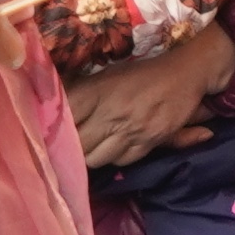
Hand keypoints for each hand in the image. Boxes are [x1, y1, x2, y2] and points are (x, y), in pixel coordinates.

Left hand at [68, 23, 234, 166]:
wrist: (186, 73)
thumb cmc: (141, 73)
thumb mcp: (107, 77)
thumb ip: (81, 96)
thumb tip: (49, 111)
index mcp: (95, 91)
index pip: (64, 120)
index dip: (56, 131)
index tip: (53, 133)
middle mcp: (110, 112)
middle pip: (78, 146)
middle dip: (74, 149)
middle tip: (75, 144)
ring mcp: (130, 129)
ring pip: (97, 159)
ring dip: (94, 155)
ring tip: (97, 145)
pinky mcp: (148, 141)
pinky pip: (122, 161)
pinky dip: (117, 158)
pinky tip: (119, 145)